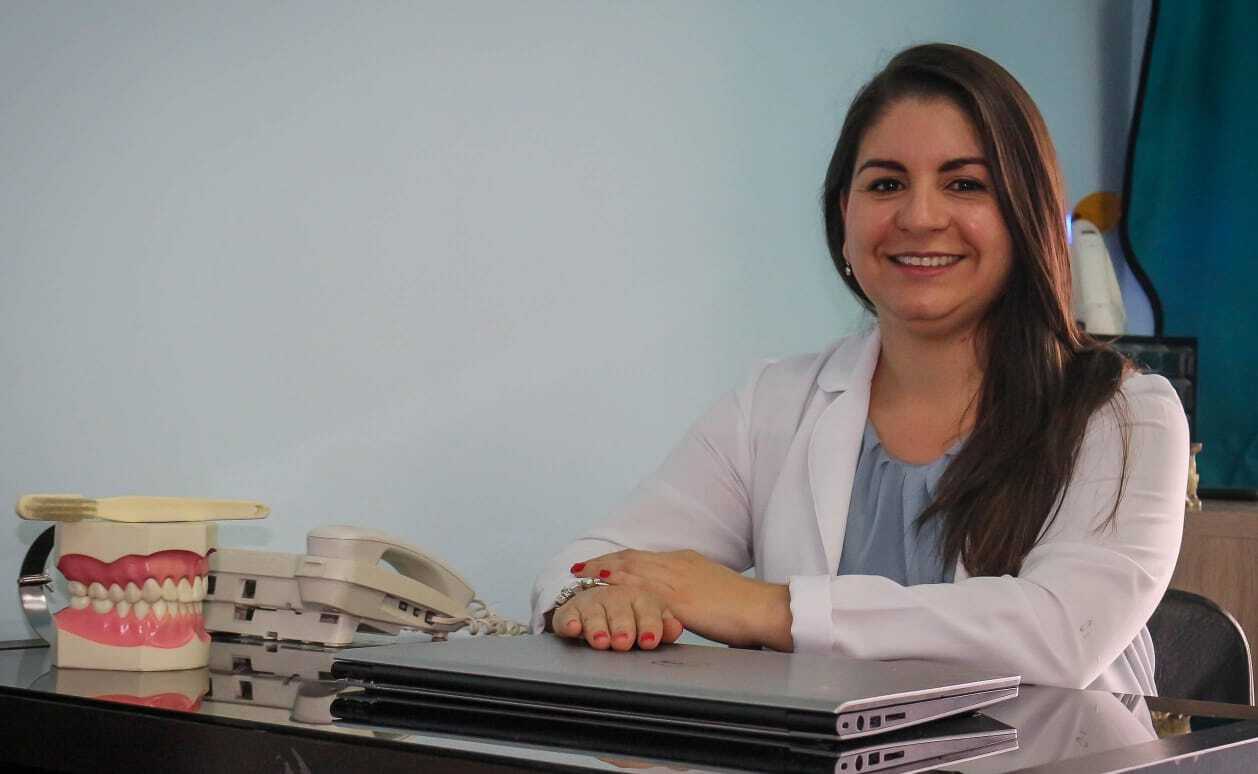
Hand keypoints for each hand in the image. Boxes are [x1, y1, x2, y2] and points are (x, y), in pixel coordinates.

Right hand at [549, 584, 684, 650]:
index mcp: (640, 596)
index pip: (647, 606)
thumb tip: (676, 628)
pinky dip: (569, 621)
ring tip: (600, 641)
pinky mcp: (570, 610)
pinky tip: (573, 628)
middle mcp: (615, 597)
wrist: (601, 603)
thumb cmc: (631, 615)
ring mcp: (592, 602)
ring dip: (597, 626)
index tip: (650, 640)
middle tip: (623, 642)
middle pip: (619, 608)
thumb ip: (665, 625)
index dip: (649, 623)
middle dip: (622, 625)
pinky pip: (566, 614)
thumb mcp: (653, 620)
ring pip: (594, 612)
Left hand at [571, 549, 793, 650]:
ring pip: (631, 570)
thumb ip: (691, 592)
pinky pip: (639, 591)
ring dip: (604, 572)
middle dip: (603, 563)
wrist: (762, 609)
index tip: (599, 564)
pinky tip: (603, 591)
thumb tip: (680, 601)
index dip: (618, 560)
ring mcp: (675, 580)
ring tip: (580, 576)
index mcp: (685, 562)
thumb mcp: (712, 591)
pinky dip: (619, 589)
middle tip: (578, 568)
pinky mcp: (676, 599)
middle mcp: (677, 565)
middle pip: (631, 560)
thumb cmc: (743, 607)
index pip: (643, 557)